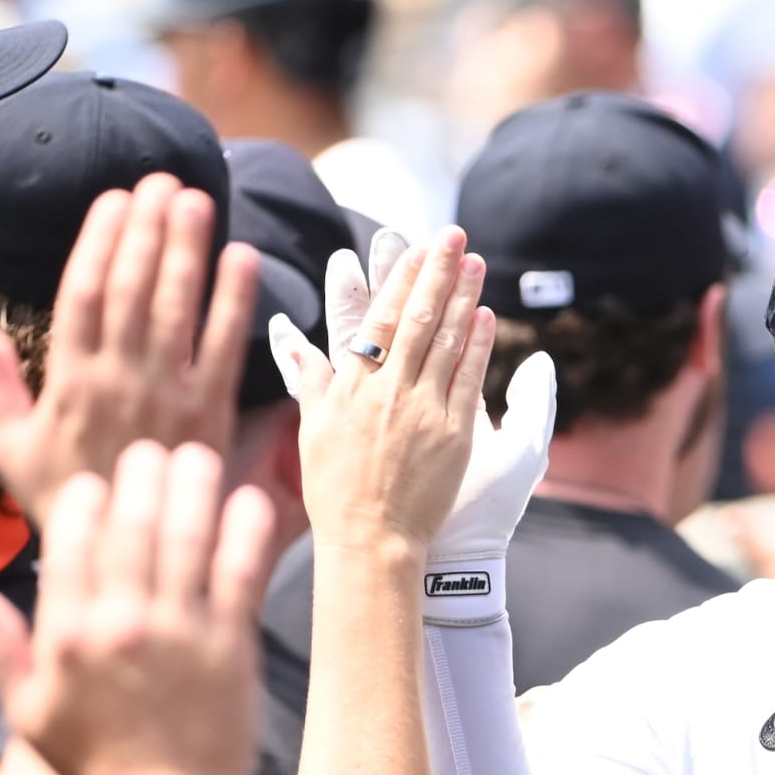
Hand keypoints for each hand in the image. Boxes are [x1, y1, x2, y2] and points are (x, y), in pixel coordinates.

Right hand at [0, 174, 262, 514]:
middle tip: (163, 181)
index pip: (84, 296)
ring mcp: (167, 394)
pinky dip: (235, 301)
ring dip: (188, 250)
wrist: (125, 552)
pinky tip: (244, 258)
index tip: (115, 200)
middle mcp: (119, 380)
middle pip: (133, 290)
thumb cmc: (65, 496)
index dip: (100, 243)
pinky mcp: (211, 413)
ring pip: (176, 309)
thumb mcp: (12, 448)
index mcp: (70, 382)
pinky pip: (225, 348)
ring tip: (196, 201)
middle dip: (148, 231)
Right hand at [0, 440, 277, 774]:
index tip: (98, 483)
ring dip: (191, 488)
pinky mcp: (230, 649)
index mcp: (68, 637)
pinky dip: (244, 532)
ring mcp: (178, 635)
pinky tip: (249, 498)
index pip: (71, 546)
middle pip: (131, 528)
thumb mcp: (29, 712)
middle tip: (153, 451)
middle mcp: (121, 626)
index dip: (86, 504)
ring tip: (198, 455)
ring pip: (185, 539)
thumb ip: (1, 646)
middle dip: (141, 478)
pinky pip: (238, 574)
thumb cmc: (96, 768)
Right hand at [274, 226, 501, 557]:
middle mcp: (387, 390)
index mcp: (352, 386)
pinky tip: (486, 315)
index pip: (376, 318)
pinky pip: (469, 379)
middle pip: (415, 318)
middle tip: (453, 234)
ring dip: (463, 297)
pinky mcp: (453, 434)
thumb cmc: (336, 489)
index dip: (397, 278)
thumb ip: (307, 376)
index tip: (413, 246)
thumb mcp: (310, 427)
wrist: (371, 540)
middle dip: (436, 271)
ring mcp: (422, 409)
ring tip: (476, 261)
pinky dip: (478, 345)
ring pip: (446, 341)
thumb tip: (287, 334)